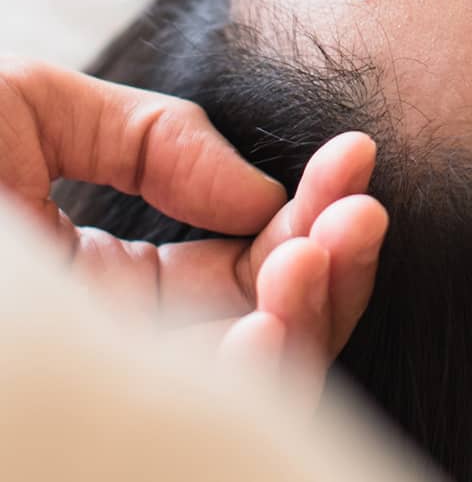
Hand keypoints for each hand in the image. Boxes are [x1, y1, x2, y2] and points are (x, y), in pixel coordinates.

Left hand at [0, 60, 387, 400]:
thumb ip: (150, 134)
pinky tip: (263, 329)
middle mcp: (123, 348)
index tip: (354, 153)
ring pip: (261, 383)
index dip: (314, 205)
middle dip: (338, 262)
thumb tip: (257, 195)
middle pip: (276, 322)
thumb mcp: (31, 112)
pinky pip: (212, 432)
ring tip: (313, 255)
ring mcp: (115, 396)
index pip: (248, 258)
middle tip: (361, 213)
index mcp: (106, 282)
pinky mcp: (98, 437)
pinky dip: (260, 388)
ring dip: (315, 317)